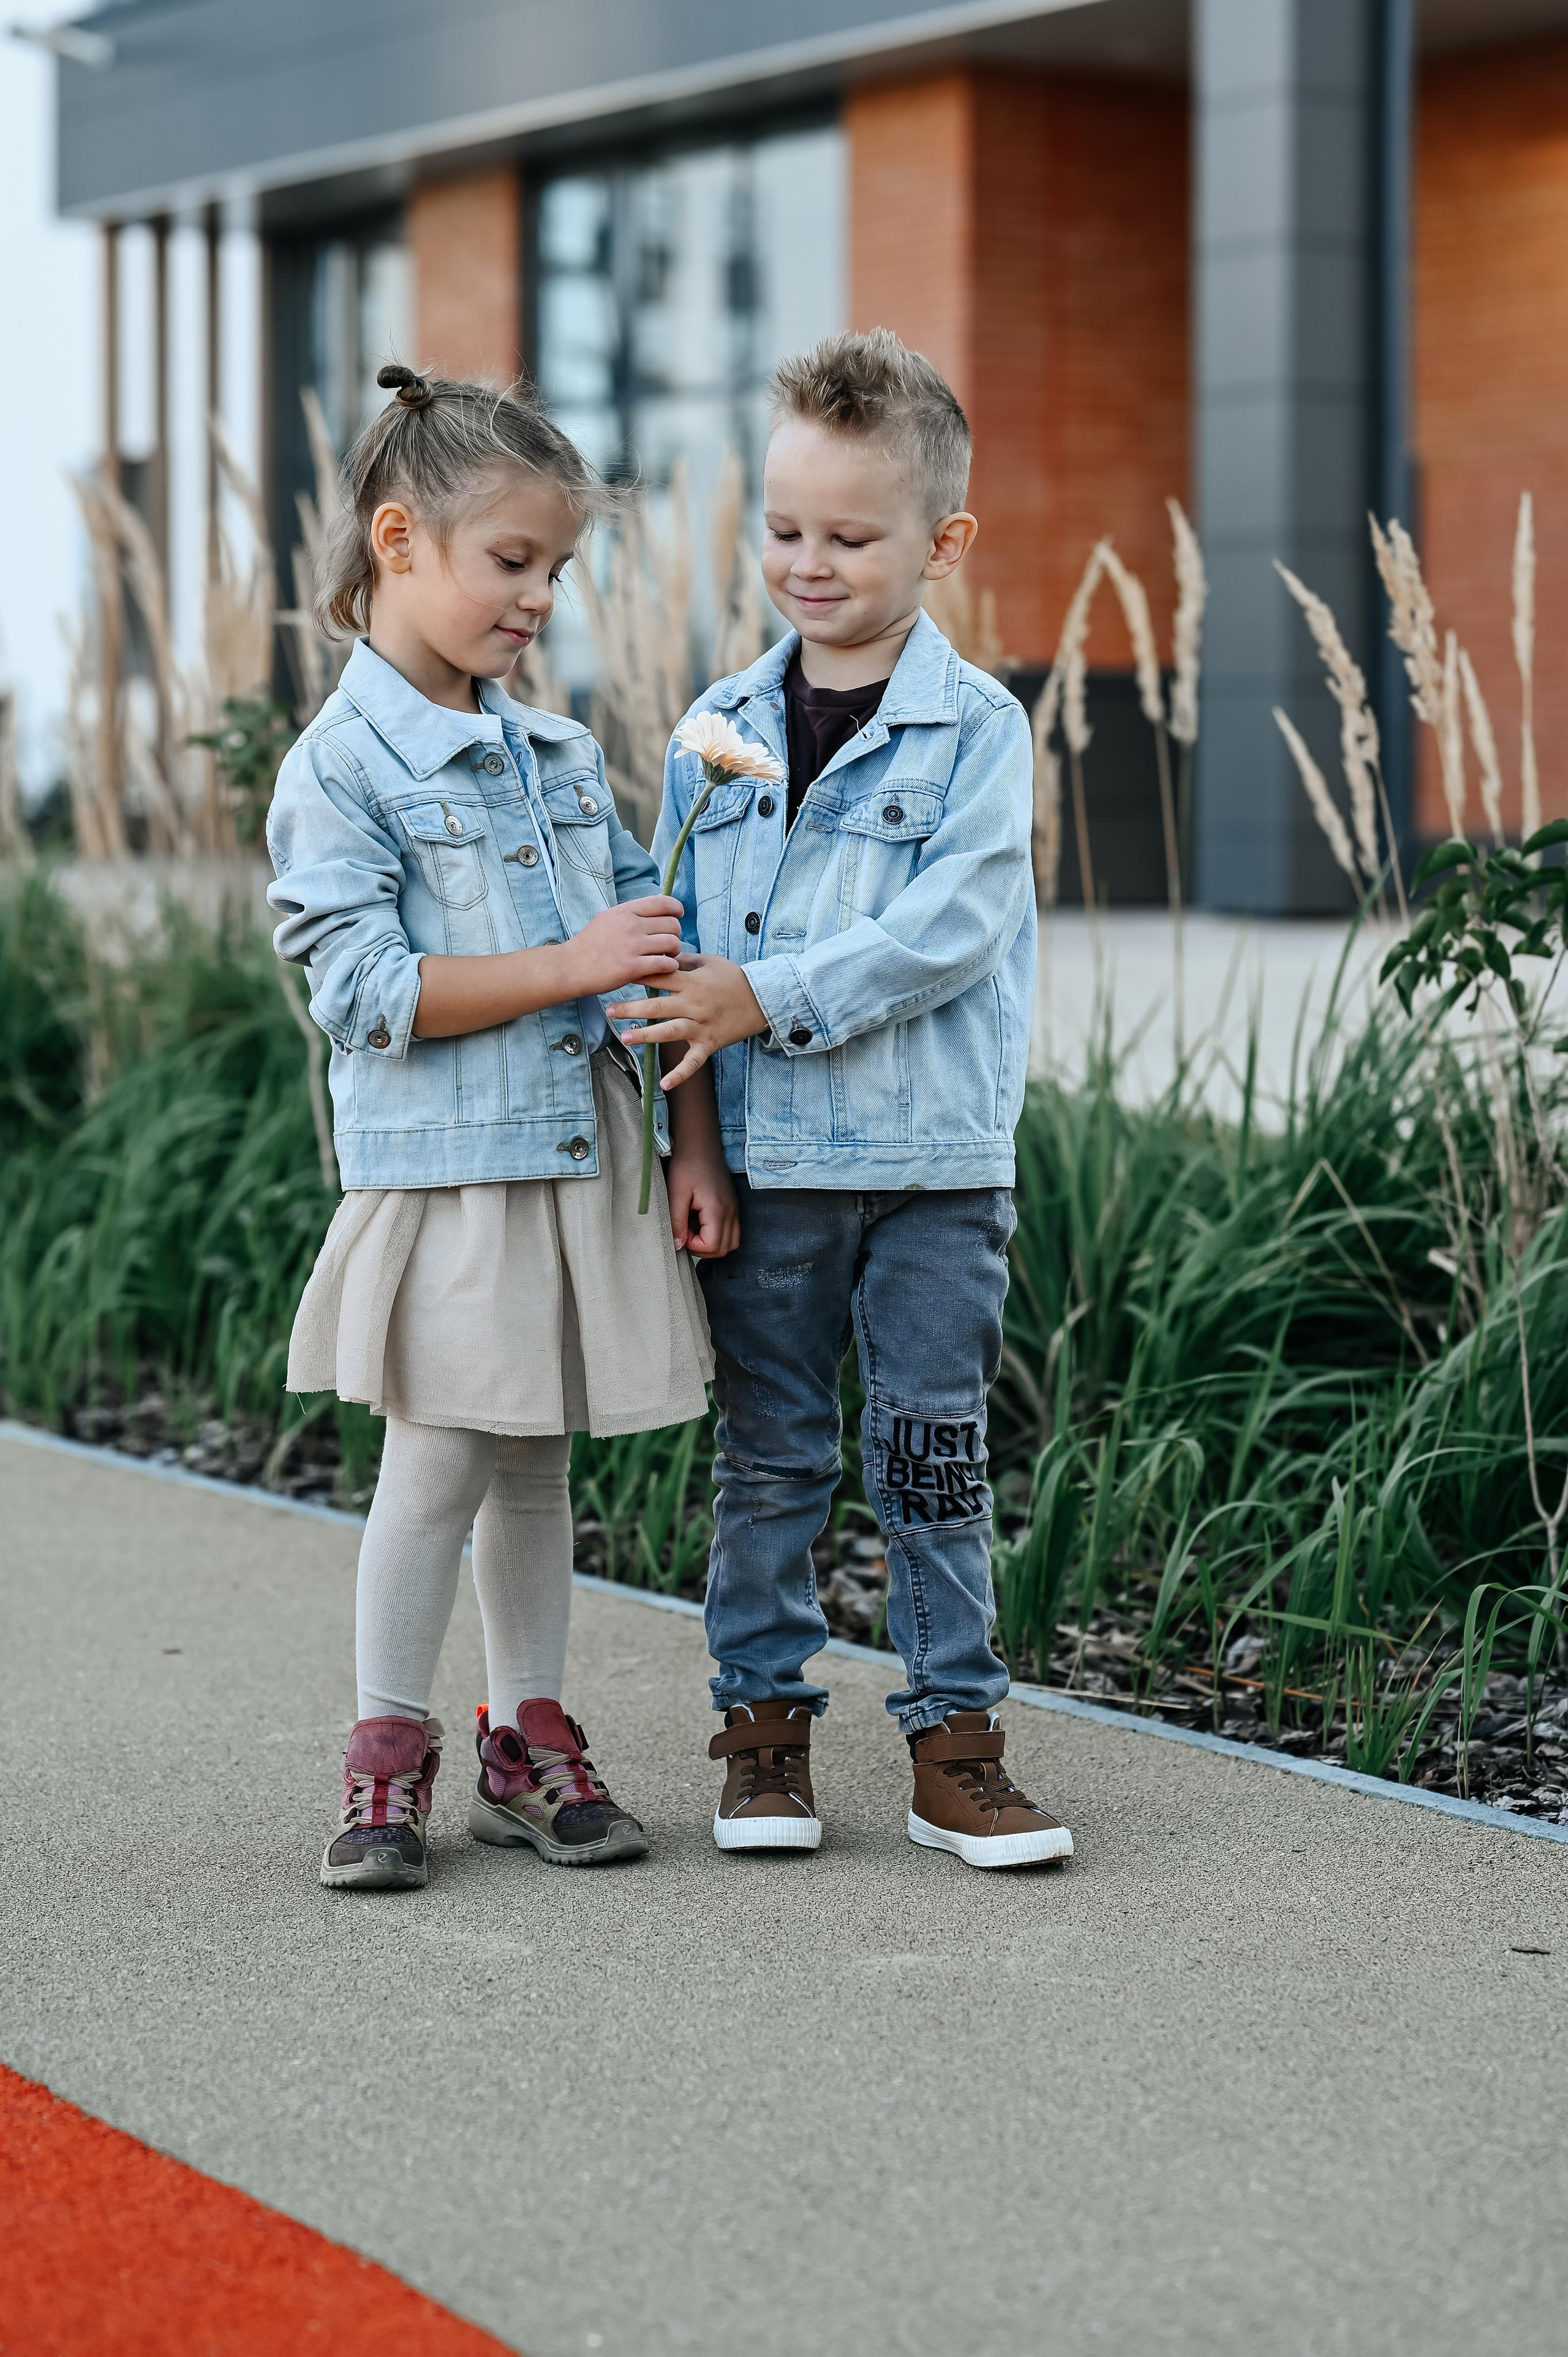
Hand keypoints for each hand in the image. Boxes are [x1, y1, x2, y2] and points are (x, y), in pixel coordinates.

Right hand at [561, 896, 683, 996]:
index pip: (663, 902)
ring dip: (674, 951)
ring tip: (667, 956)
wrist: (570, 967)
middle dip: (675, 934)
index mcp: (625, 911)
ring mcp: (632, 946)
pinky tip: (663, 968)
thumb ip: (630, 913)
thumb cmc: (589, 944)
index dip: (676, 909)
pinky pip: (665, 964)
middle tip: (669, 944)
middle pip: (672, 924)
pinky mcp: (632, 968)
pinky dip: (669, 966)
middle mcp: (630, 925)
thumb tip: (655, 908)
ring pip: (672, 943)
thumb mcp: (607, 918)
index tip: (677, 916)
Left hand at [608, 953, 769, 1088]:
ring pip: (669, 1032)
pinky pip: (693, 1062)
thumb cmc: (734, 977)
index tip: (617, 976)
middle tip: (608, 1010)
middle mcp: (693, 1005)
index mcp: (691, 983)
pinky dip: (680, 1074)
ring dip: (646, 1036)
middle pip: (656, 1007)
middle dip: (630, 1009)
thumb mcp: (710, 961)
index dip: (636, 977)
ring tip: (625, 1038)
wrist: (763, 999)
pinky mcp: (709, 1043)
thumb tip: (662, 956)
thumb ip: (684, 960)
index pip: (658, 979)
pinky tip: (664, 1084)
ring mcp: (700, 1026)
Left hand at [665, 1145, 739, 1257]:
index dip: (694, 1246)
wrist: (700, 1144)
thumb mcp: (676, 1193)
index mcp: (718, 1208)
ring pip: (731, 1242)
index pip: (713, 1246)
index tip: (680, 1232)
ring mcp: (734, 1208)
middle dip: (703, 1248)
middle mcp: (731, 1211)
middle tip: (685, 1233)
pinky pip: (731, 1230)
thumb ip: (676, 1222)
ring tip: (693, 1229)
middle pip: (725, 1248)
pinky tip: (700, 1222)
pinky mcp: (732, 1205)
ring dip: (712, 1243)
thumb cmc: (686, 1165)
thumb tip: (677, 1245)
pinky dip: (717, 1234)